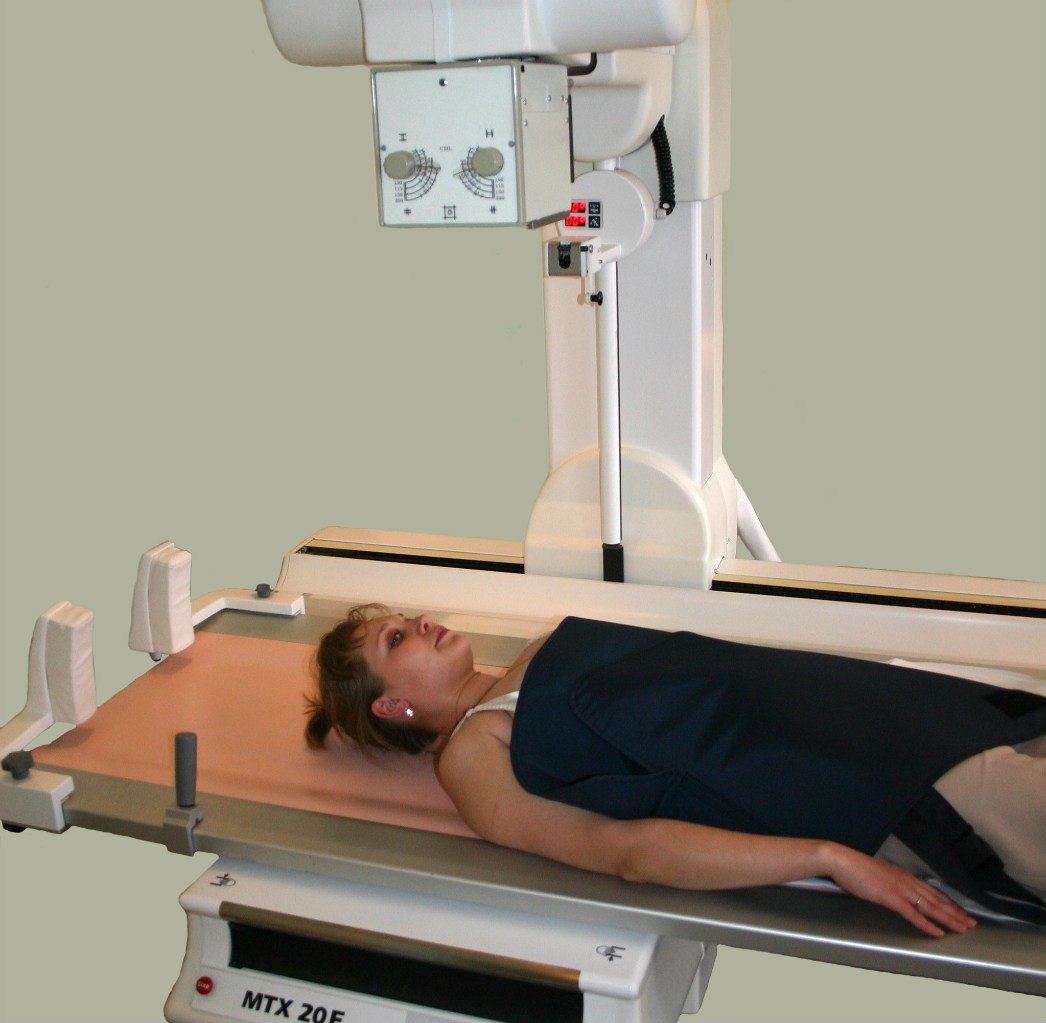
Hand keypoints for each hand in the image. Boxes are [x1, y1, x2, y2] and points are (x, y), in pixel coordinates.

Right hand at [826, 845, 976, 936]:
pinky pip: (913, 915)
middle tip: (971, 923)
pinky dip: (927, 924)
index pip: (932, 891)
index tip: (960, 910)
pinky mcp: (891, 898)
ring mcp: (900, 889)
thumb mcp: (878, 875)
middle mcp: (906, 881)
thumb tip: (895, 891)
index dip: (948, 902)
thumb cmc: (854, 867)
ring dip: (949, 919)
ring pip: (931, 907)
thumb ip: (890, 883)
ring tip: (963, 928)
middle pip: (937, 900)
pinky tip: (937, 932)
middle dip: (956, 912)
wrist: (841, 860)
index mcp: (903, 875)